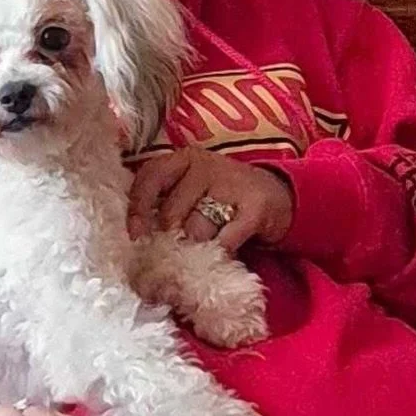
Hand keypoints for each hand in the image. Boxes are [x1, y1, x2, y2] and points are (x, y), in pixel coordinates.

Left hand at [128, 147, 294, 251]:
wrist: (279, 198)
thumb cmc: (224, 198)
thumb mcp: (192, 191)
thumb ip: (166, 204)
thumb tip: (138, 238)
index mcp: (184, 160)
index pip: (150, 177)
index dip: (139, 208)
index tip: (136, 235)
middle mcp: (205, 166)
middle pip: (172, 213)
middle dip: (169, 240)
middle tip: (173, 256)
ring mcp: (232, 184)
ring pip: (196, 230)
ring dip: (196, 250)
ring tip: (202, 253)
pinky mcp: (255, 207)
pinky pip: (225, 240)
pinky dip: (219, 253)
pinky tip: (221, 255)